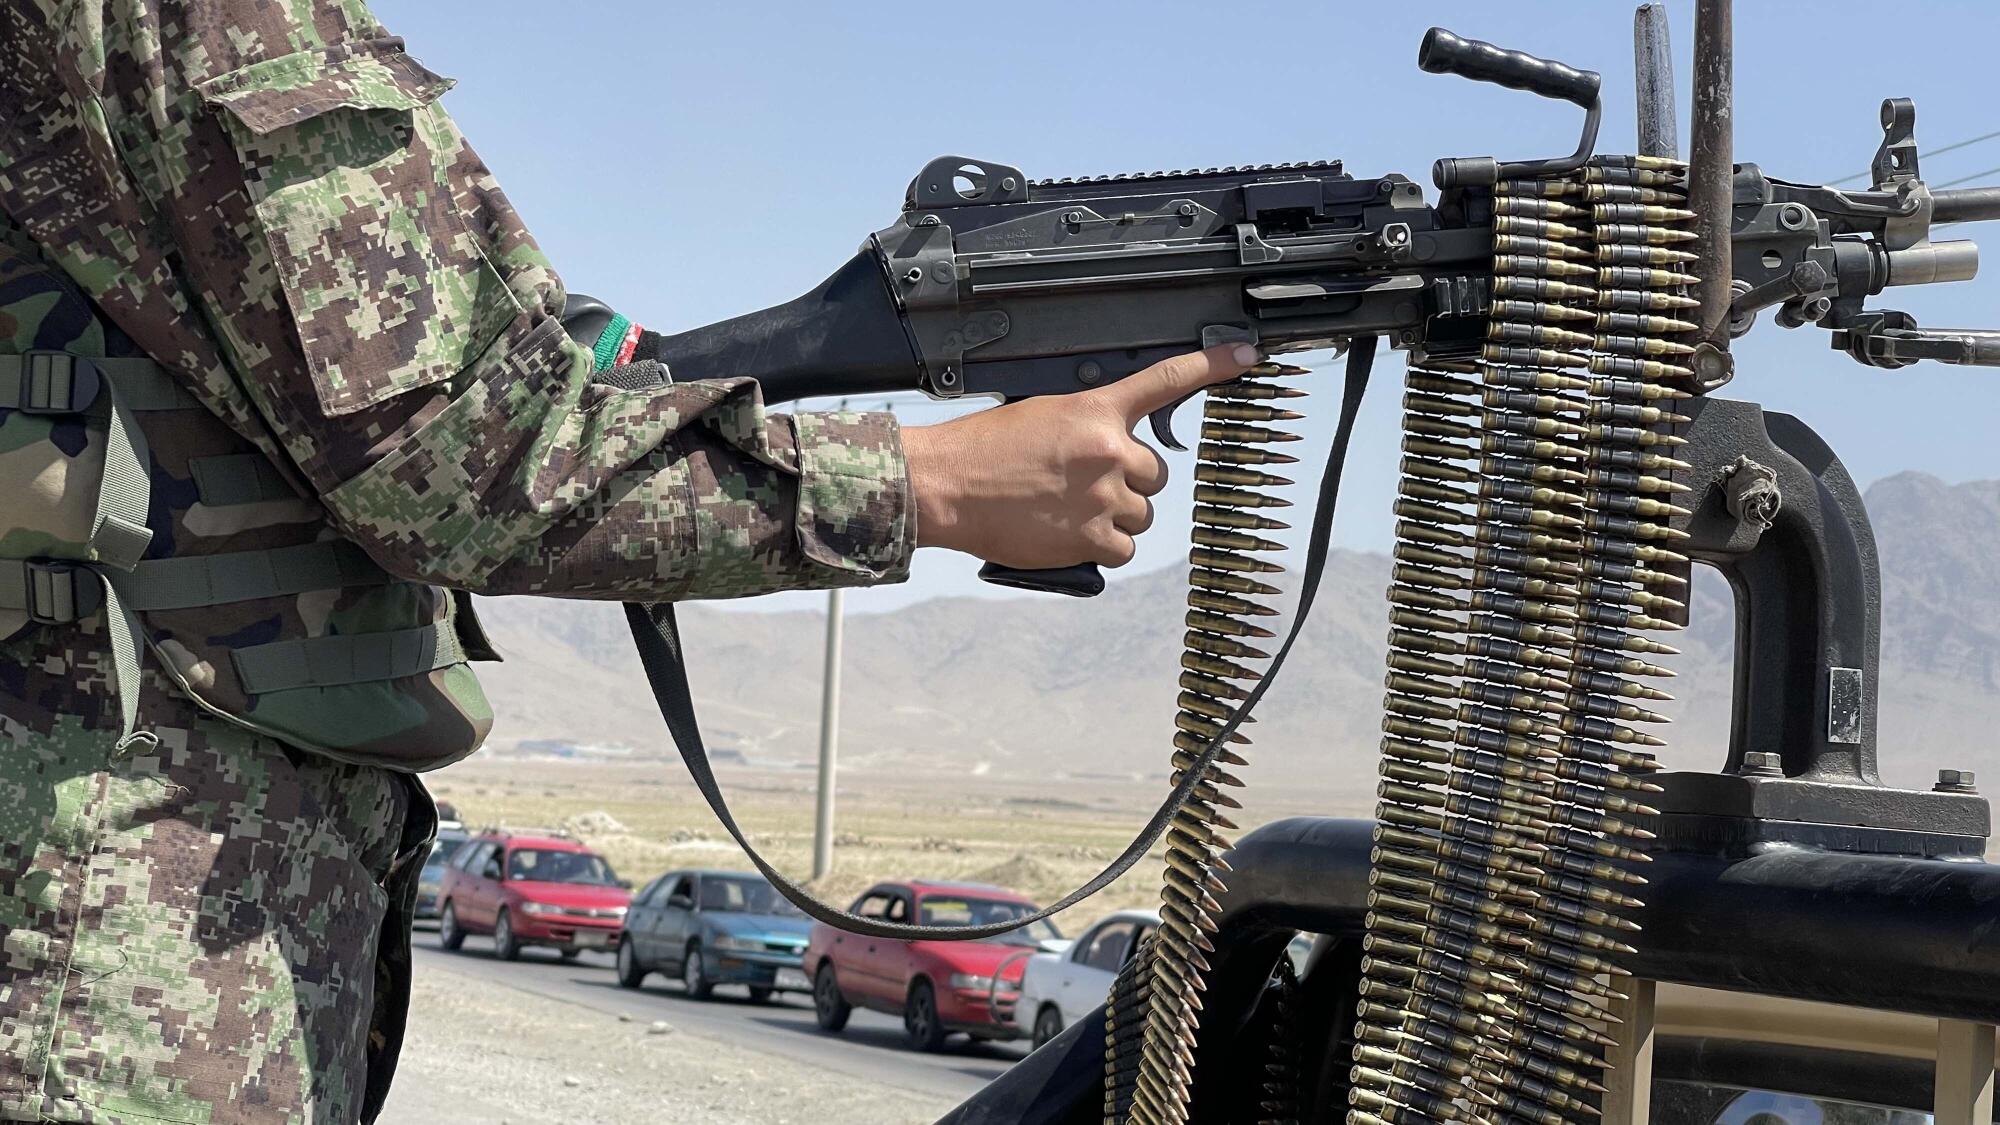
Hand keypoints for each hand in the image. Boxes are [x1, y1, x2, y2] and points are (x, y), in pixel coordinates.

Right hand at [903, 343, 1263, 568]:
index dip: (1214, 365)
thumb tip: (1109, 452)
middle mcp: (1109, 451)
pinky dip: (1102, 547)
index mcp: (1096, 411)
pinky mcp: (1092, 538)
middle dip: (1128, 482)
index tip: (1247, 354)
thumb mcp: (1041, 415)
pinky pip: (1124, 549)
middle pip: (1155, 473)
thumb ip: (1086, 428)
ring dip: (1115, 516)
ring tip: (1068, 511)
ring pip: (1141, 514)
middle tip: (1084, 485)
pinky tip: (1069, 536)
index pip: (1167, 380)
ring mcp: (1104, 497)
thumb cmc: (983, 449)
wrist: (947, 486)